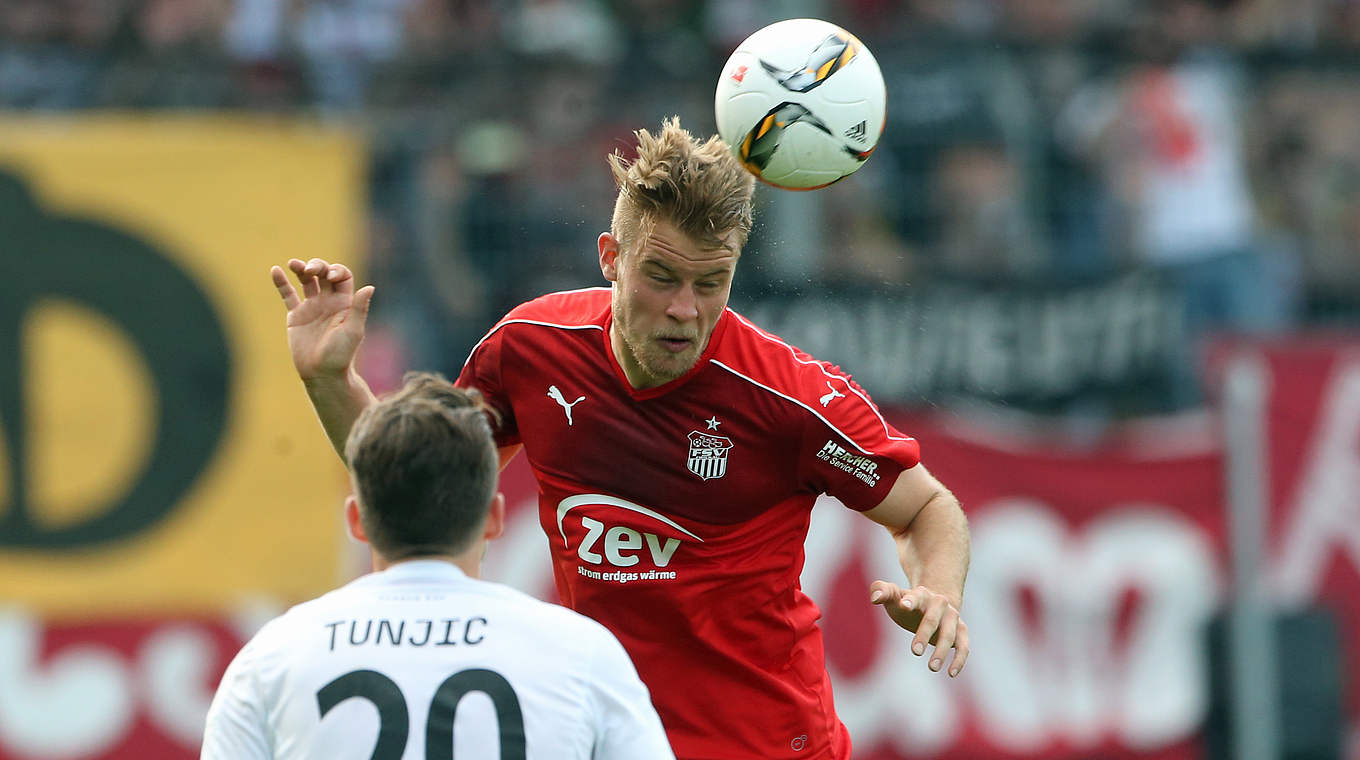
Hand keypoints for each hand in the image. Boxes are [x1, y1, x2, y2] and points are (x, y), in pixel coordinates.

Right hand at [271, 258, 374, 380]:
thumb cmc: (341, 355)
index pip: (342, 276)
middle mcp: (329, 302)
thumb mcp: (353, 330)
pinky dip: (281, 283)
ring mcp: (312, 307)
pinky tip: (275, 270)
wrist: (322, 374)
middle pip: (324, 274)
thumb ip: (359, 308)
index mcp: (344, 303)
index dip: (336, 270)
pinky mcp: (296, 316)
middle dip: (317, 266)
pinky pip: (288, 295)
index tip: (329, 276)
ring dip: (301, 269)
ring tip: (294, 264)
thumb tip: (369, 287)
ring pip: (306, 281)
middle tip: (310, 270)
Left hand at [869, 580, 968, 676]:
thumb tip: (875, 598)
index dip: (910, 601)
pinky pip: (963, 646)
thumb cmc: (906, 602)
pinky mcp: (961, 632)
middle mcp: (940, 604)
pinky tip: (951, 673)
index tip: (903, 606)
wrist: (933, 604)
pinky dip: (959, 659)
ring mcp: (953, 618)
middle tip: (914, 651)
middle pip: (932, 619)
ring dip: (942, 651)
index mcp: (921, 594)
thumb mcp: (893, 596)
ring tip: (931, 668)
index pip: (916, 596)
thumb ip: (881, 591)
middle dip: (924, 634)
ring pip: (950, 635)